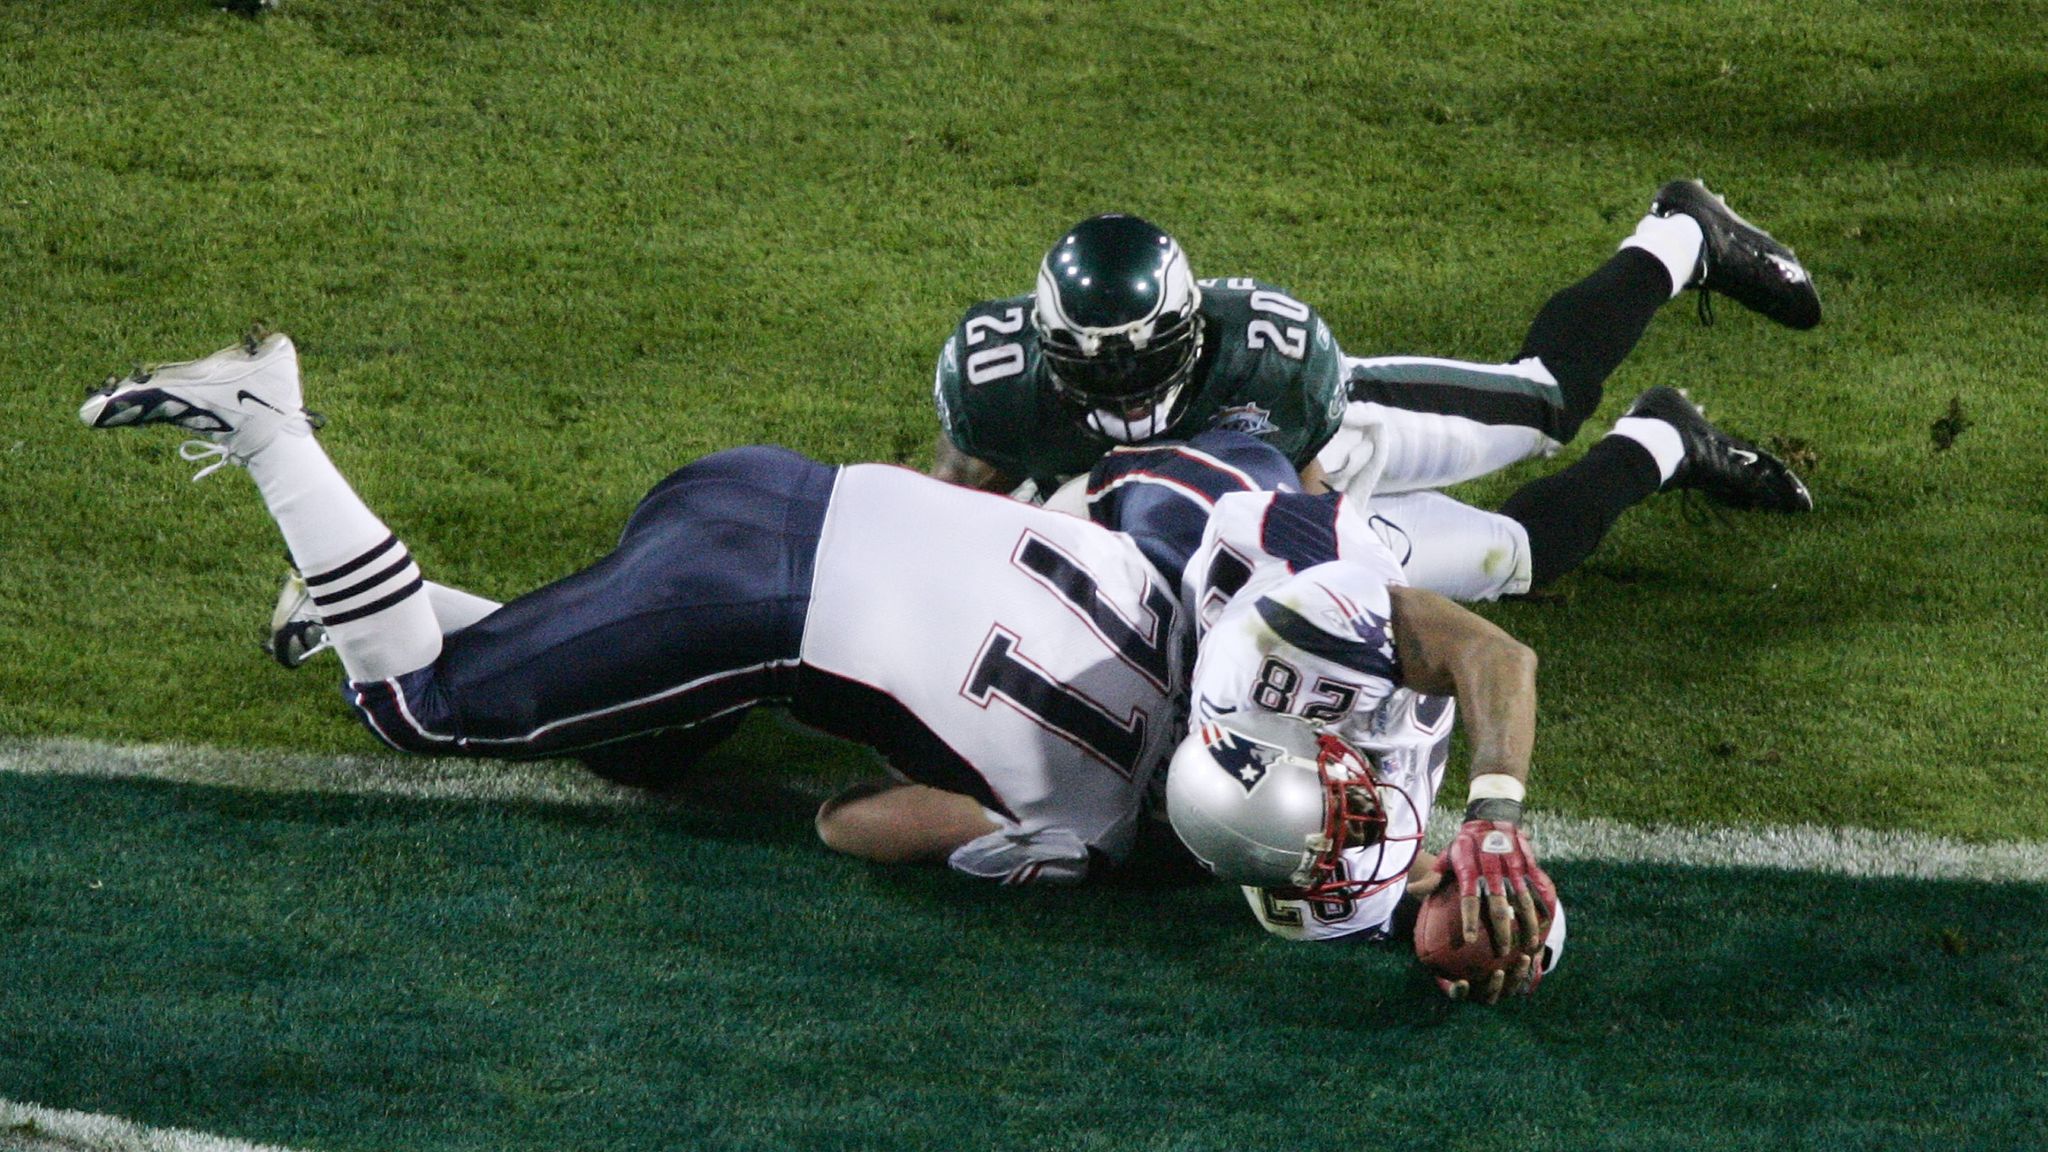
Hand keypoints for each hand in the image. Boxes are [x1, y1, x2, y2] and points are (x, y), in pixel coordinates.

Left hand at [1432, 820, 1553, 1002]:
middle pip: (1499, 905)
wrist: (1491, 815)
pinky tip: (1547, 924)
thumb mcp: (1446, 856)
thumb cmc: (1465, 843)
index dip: (1469, 919)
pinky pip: (1538, 887)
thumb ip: (1433, 876)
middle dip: (1502, 932)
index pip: (1469, 898)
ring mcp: (1512, 866)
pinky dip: (1543, 906)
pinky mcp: (1528, 864)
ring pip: (1523, 900)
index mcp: (1470, 869)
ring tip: (1529, 946)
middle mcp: (1492, 869)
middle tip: (1503, 953)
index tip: (1470, 940)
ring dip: (1527, 925)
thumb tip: (1412, 892)